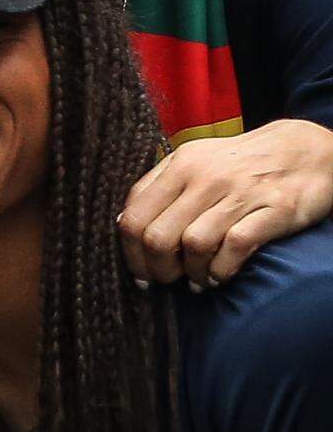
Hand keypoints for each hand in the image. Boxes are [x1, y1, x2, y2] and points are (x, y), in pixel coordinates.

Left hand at [125, 118, 332, 285]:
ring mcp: (240, 193)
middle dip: (157, 269)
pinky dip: (222, 269)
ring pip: (194, 244)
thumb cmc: (241, 163)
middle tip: (167, 280)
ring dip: (193, 273)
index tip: (140, 274)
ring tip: (198, 280)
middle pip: (158, 236)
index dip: (131, 253)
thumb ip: (159, 186)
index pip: (134, 216)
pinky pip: (235, 246)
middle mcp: (205, 178)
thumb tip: (124, 221)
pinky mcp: (274, 209)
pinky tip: (220, 276)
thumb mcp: (196, 161)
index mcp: (180, 166)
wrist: (306, 150)